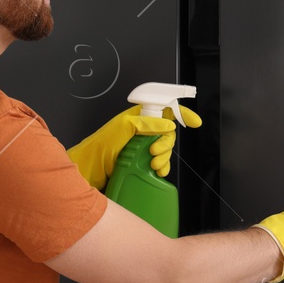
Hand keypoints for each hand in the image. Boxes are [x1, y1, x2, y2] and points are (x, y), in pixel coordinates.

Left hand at [67, 103, 202, 187]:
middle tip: (154, 151)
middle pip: (168, 133)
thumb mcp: (122, 127)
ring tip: (153, 165)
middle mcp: (141, 131)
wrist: (89, 169)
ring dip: (164, 157)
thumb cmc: (99, 146)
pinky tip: (158, 172)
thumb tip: (167, 123)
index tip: (194, 122)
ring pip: (165, 150)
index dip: (181, 114)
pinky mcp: (140, 163)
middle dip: (167, 143)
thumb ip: (145, 123)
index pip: (165, 110)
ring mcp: (141, 148)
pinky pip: (160, 164)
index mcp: (138, 118)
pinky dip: (163, 168)